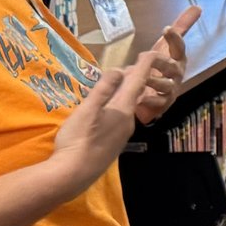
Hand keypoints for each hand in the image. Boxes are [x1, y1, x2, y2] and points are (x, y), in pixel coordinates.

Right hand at [50, 40, 166, 188]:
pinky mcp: (113, 144)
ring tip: (116, 85)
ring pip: (126, 107)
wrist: (73, 174)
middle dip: (132, 79)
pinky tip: (106, 110)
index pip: (137, 82)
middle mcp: (128, 121)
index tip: (152, 52)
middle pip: (133, 94)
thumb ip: (104, 88)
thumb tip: (119, 70)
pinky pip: (119, 119)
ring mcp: (122, 135)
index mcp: (124, 109)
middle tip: (127, 67)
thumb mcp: (88, 109)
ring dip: (123, 94)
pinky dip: (117, 107)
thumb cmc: (78, 138)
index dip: (144, 66)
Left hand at [133, 5, 200, 123]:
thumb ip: (181, 26)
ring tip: (142, 78)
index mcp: (178, 58)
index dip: (174, 38)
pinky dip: (149, 100)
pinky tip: (140, 97)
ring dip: (153, 80)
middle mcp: (177, 74)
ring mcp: (171, 89)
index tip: (166, 29)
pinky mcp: (163, 104)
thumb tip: (197, 7)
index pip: (179, 47)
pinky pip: (158, 102)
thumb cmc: (159, 66)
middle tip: (146, 55)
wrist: (150, 92)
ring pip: (165, 84)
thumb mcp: (164, 45)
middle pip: (172, 66)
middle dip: (161, 61)